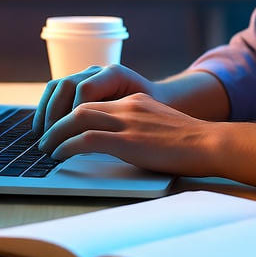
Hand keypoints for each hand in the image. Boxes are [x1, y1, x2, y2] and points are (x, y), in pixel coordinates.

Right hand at [31, 64, 155, 135]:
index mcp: (115, 74)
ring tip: (42, 134)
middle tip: (50, 138)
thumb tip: (96, 135)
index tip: (71, 135)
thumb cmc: (151, 111)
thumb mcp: (141, 116)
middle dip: (55, 114)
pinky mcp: (77, 85)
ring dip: (46, 111)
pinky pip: (55, 92)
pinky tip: (41, 127)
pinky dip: (45, 109)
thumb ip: (121, 119)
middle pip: (67, 85)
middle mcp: (98, 71)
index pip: (85, 89)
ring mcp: (86, 76)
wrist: (157, 99)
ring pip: (57, 86)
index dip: (75, 112)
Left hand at [37, 93, 220, 176]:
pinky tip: (59, 155)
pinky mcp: (127, 140)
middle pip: (80, 107)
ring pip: (77, 119)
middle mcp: (128, 106)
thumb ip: (140, 128)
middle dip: (57, 123)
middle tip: (44, 139)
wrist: (210, 143)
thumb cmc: (192, 143)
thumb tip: (123, 144)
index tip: (60, 128)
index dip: (71, 115)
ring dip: (56, 134)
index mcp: (135, 101)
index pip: (94, 102)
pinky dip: (67, 146)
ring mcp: (127, 122)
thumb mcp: (161, 127)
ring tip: (46, 148)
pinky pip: (87, 139)